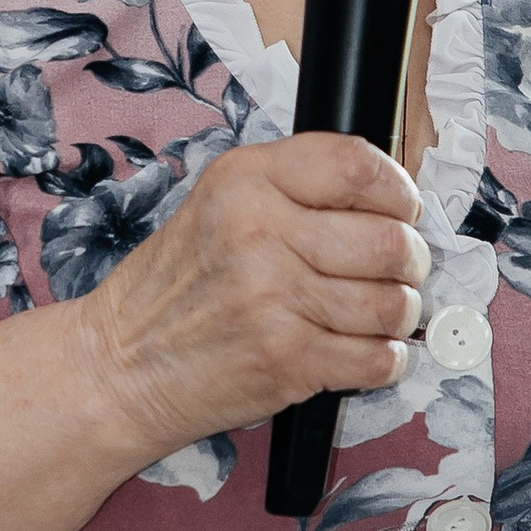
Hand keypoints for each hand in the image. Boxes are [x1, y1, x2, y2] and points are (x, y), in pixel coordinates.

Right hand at [71, 134, 427, 470]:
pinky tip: (359, 352)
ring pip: (394, 303)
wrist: (120, 365)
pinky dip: (383, 360)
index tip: (400, 211)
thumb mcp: (218, 205)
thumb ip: (295, 190)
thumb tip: (390, 201)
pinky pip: (379, 358)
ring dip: (397, 316)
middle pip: (391, 240)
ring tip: (372, 316)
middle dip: (409, 263)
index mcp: (245, 179)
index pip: (359, 164)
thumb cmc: (176, 289)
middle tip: (396, 272)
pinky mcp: (288, 359)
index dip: (398, 192)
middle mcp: (259, 231)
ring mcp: (274, 298)